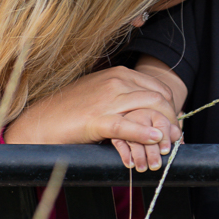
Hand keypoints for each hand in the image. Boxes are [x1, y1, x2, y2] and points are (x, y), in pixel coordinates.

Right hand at [3, 66, 181, 150]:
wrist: (41, 120)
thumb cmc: (70, 109)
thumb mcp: (101, 93)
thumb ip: (122, 95)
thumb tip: (143, 106)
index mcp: (119, 73)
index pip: (157, 88)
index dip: (170, 107)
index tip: (175, 125)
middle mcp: (117, 81)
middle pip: (158, 97)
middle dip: (172, 118)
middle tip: (177, 138)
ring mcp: (108, 99)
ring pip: (148, 109)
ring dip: (164, 128)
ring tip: (170, 144)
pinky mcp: (97, 119)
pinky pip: (127, 125)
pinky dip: (144, 132)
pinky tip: (155, 139)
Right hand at [112, 107, 182, 171]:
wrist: (128, 120)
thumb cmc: (151, 128)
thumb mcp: (161, 127)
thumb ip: (171, 133)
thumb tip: (180, 142)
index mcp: (155, 113)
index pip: (162, 123)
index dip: (165, 138)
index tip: (165, 151)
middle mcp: (141, 115)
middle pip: (148, 133)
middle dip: (152, 152)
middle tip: (156, 165)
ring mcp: (127, 123)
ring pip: (134, 139)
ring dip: (139, 156)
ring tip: (143, 168)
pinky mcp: (116, 133)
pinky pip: (119, 142)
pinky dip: (125, 154)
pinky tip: (131, 163)